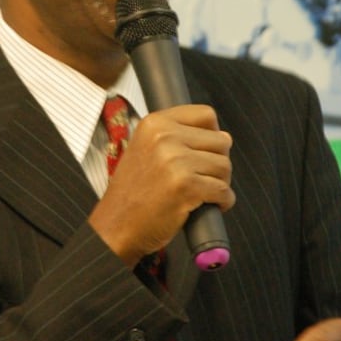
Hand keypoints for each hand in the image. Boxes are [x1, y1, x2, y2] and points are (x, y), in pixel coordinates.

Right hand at [88, 104, 233, 266]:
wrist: (115, 226)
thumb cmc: (133, 192)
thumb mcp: (145, 148)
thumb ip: (174, 135)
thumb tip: (220, 134)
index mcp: (155, 123)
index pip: (206, 114)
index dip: (214, 133)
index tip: (209, 150)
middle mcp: (165, 137)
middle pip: (221, 141)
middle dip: (219, 162)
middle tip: (206, 178)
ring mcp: (175, 161)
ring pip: (225, 166)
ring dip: (221, 183)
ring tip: (204, 193)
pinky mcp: (186, 186)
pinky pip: (223, 190)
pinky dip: (224, 201)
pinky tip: (211, 206)